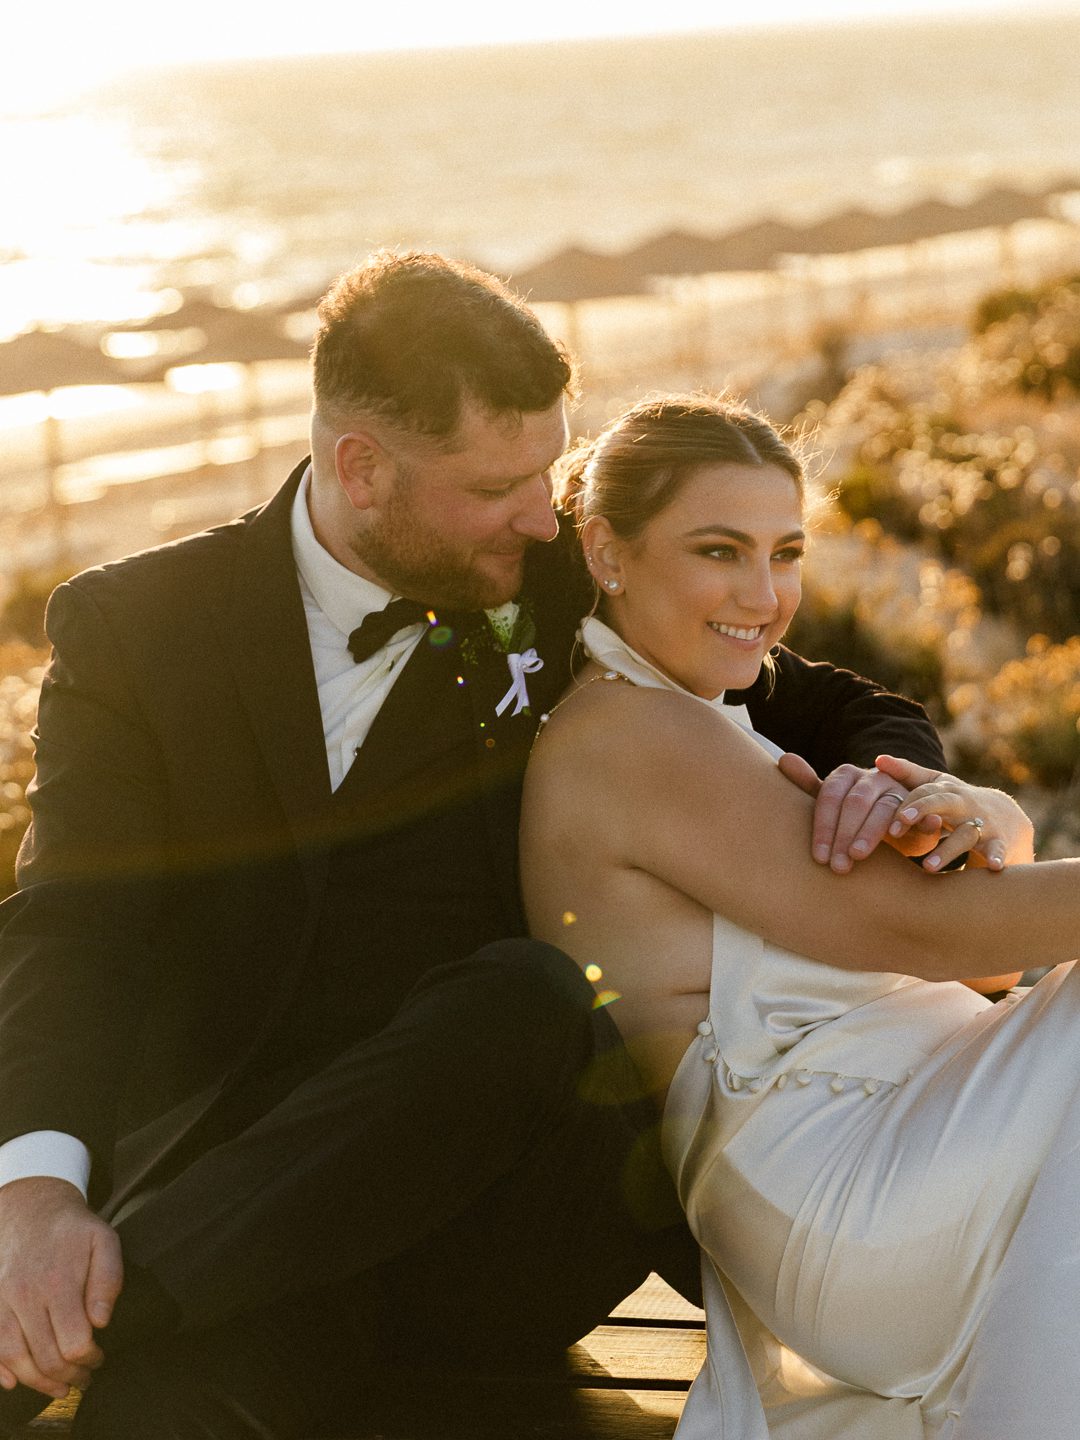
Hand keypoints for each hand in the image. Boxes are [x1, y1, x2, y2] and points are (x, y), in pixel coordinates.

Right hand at [0, 1177, 121, 1397]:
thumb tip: (102, 1321)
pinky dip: (1, 1371)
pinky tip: (15, 1382)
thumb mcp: (104, 1241)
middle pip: (46, 1357)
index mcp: (59, 1283)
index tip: (99, 1358)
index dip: (90, 1359)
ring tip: (58, 1387)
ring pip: (16, 1359)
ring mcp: (4, 1302)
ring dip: (38, 1382)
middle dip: (68, 1377)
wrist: (30, 1209)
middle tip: (83, 1378)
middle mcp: (26, 1297)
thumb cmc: (72, 1229)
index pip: (74, 1343)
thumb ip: (109, 1280)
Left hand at [778, 754, 939, 872]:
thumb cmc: (853, 817)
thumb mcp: (831, 804)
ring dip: (872, 833)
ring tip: (860, 856)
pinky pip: (926, 813)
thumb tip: (784, 759)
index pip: (830, 796)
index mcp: (847, 775)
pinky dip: (925, 822)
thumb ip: (808, 785)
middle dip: (845, 835)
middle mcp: (874, 777)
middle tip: (838, 865)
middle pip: (856, 802)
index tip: (818, 857)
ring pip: (886, 808)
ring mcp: (901, 789)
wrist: (897, 821)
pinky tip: (921, 833)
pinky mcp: (925, 807)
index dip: (823, 827)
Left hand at [875, 755, 1034, 871]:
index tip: (889, 823)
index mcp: (946, 791)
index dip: (905, 804)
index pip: (923, 792)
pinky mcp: (1000, 842)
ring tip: (927, 866)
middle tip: (903, 821)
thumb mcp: (937, 786)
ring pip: (965, 834)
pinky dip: (998, 856)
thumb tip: (877, 760)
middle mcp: (964, 803)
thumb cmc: (959, 802)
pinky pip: (999, 849)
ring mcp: (984, 822)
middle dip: (923, 809)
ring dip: (947, 850)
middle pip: (943, 801)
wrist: (1008, 818)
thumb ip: (908, 774)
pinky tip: (994, 866)